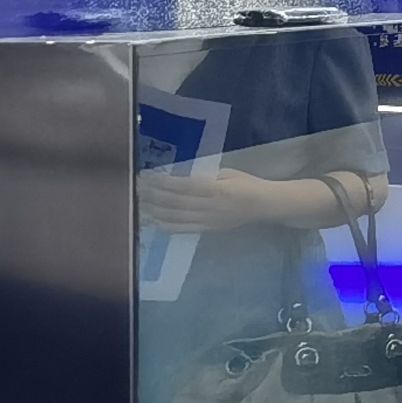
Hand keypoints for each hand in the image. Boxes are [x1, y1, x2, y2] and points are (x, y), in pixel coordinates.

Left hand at [142, 164, 320, 231]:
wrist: (266, 206)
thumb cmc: (248, 184)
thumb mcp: (229, 173)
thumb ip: (207, 176)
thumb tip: (182, 178)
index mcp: (219, 190)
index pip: (186, 187)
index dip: (165, 183)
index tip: (148, 177)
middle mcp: (212, 207)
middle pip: (178, 203)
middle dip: (155, 197)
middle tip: (136, 190)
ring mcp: (210, 220)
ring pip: (178, 217)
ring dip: (156, 211)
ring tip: (139, 204)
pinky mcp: (209, 229)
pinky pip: (185, 229)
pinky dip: (168, 226)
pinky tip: (154, 220)